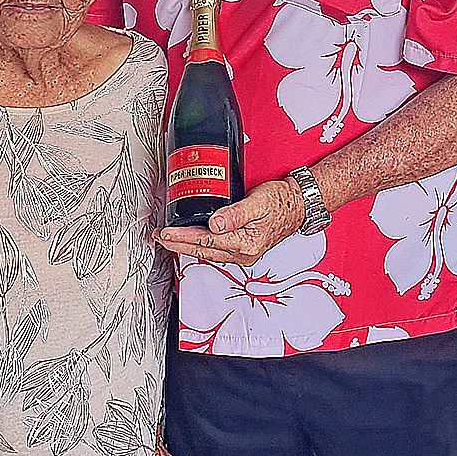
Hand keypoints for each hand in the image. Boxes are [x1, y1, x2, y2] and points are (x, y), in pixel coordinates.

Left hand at [156, 180, 304, 266]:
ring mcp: (242, 253)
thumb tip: (214, 224)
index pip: (206, 242)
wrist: (298, 205)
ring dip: (186, 246)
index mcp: (246, 243)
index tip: (166, 232)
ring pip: (207, 252)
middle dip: (177, 245)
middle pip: (202, 251)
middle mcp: (243, 253)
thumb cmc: (281, 202)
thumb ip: (235, 214)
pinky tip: (190, 239)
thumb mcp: (258, 203)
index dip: (183, 237)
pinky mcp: (242, 248)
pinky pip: (214, 250)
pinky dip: (198, 245)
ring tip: (167, 239)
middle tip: (158, 237)